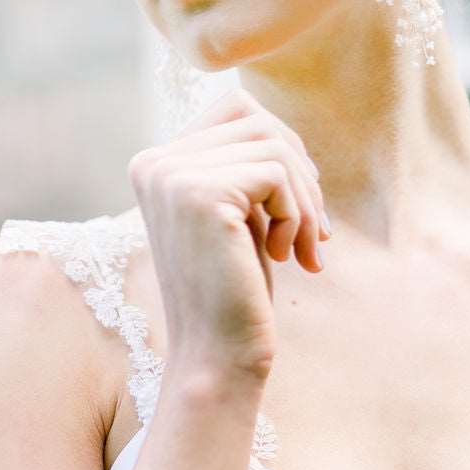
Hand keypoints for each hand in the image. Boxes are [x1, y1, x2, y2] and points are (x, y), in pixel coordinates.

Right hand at [127, 83, 330, 384]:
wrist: (218, 358)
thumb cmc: (235, 297)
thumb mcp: (238, 220)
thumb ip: (244, 170)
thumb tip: (281, 127)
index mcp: (156, 165)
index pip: (235, 110)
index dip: (282, 152)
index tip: (298, 211)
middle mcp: (154, 163)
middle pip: (257, 119)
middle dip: (300, 174)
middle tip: (314, 233)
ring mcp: (173, 176)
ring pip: (273, 144)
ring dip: (305, 198)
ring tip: (305, 248)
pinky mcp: (201, 193)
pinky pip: (277, 173)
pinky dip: (298, 215)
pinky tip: (289, 257)